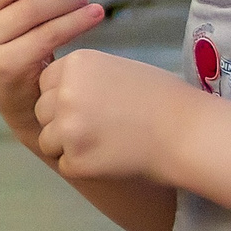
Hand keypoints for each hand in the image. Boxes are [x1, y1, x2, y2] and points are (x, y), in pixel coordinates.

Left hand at [34, 49, 196, 181]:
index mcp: (76, 64)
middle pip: (42, 112)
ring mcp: (68, 128)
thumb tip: (51, 91)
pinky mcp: (76, 161)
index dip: (64, 97)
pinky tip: (112, 157)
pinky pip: (65, 165)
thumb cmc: (160, 100)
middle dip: (62, 122)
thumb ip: (81, 78)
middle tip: (100, 127)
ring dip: (69, 146)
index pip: (46, 83)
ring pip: (48, 140)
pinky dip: (84, 167)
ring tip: (106, 142)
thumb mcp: (115, 69)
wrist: (188, 133)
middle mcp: (65, 93)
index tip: (90, 106)